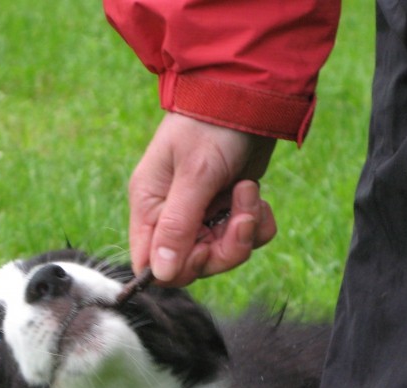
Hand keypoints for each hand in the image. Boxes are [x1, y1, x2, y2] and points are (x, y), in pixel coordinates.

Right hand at [128, 112, 278, 285]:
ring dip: (244, 231)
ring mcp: (201, 212)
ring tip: (249, 194)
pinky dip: (256, 223)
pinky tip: (256, 196)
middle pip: (191, 263)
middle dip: (224, 248)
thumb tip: (158, 274)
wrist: (250, 93)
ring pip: (221, 253)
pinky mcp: (227, 208)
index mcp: (150, 205)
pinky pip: (243, 237)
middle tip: (241, 217)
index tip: (204, 249)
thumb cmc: (212, 125)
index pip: (150, 261)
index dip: (179, 266)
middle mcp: (171, 213)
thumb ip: (177, 226)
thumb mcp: (195, 175)